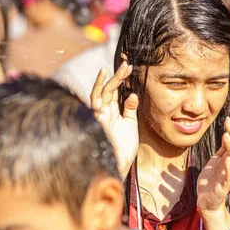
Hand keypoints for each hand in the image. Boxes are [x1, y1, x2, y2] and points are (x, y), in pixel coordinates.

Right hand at [90, 62, 138, 180]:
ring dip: (108, 80)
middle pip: (107, 90)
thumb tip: (132, 94)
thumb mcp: (130, 124)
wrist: (121, 164)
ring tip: (117, 69)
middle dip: (116, 77)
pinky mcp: (98, 122)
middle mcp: (103, 113)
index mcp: (111, 112)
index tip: (128, 68)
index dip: (119, 79)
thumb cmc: (124, 148)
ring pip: (100, 94)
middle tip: (126, 64)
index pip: (112, 92)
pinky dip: (101, 92)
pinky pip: (97, 104)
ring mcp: (99, 117)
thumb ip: (130, 109)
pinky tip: (107, 82)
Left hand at [197, 118, 229, 213]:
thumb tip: (227, 132)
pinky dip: (228, 167)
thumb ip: (223, 148)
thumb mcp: (217, 159)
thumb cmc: (212, 178)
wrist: (206, 200)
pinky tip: (226, 158)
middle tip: (228, 122)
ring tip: (226, 136)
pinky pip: (229, 176)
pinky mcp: (224, 186)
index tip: (229, 119)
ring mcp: (229, 176)